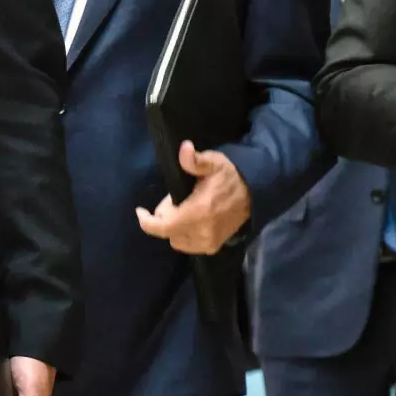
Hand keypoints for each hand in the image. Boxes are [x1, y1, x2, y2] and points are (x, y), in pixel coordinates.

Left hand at [136, 141, 250, 254]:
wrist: (255, 194)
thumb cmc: (230, 177)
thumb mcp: (213, 163)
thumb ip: (195, 160)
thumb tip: (184, 149)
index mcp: (197, 213)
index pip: (161, 227)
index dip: (146, 220)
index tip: (140, 210)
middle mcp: (201, 232)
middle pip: (167, 231)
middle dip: (165, 217)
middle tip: (176, 201)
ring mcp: (208, 242)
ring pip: (176, 240)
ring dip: (174, 227)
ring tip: (184, 210)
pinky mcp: (213, 246)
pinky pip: (188, 245)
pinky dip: (184, 235)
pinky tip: (191, 220)